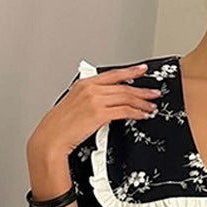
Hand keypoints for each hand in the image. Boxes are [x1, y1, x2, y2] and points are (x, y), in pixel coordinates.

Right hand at [27, 63, 161, 162]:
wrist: (52, 136)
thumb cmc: (61, 125)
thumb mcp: (74, 104)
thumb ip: (90, 98)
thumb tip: (106, 102)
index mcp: (84, 83)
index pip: (112, 74)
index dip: (130, 71)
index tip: (142, 70)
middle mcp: (91, 89)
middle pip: (123, 86)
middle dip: (142, 90)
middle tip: (154, 93)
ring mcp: (95, 101)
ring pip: (126, 98)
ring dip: (142, 102)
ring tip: (152, 106)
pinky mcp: (99, 114)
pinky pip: (124, 111)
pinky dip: (136, 113)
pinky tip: (142, 115)